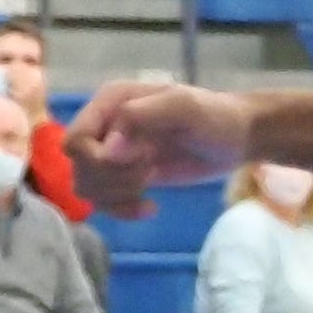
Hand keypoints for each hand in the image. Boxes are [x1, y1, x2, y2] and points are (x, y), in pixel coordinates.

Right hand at [67, 74, 248, 215]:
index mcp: (110, 103)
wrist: (237, 138)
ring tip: (149, 187)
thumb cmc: (214, 117)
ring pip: (85, 186)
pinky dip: (122, 210)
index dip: (100, 160)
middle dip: (112, 178)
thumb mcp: (184, 107)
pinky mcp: (125, 177)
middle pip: (78, 166)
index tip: (141, 160)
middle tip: (149, 173)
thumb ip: (142, 118)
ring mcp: (113, 153)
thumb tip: (108, 150)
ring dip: (116, 195)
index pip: (75, 139)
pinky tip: (150, 207)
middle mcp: (104, 126)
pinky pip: (103, 201)